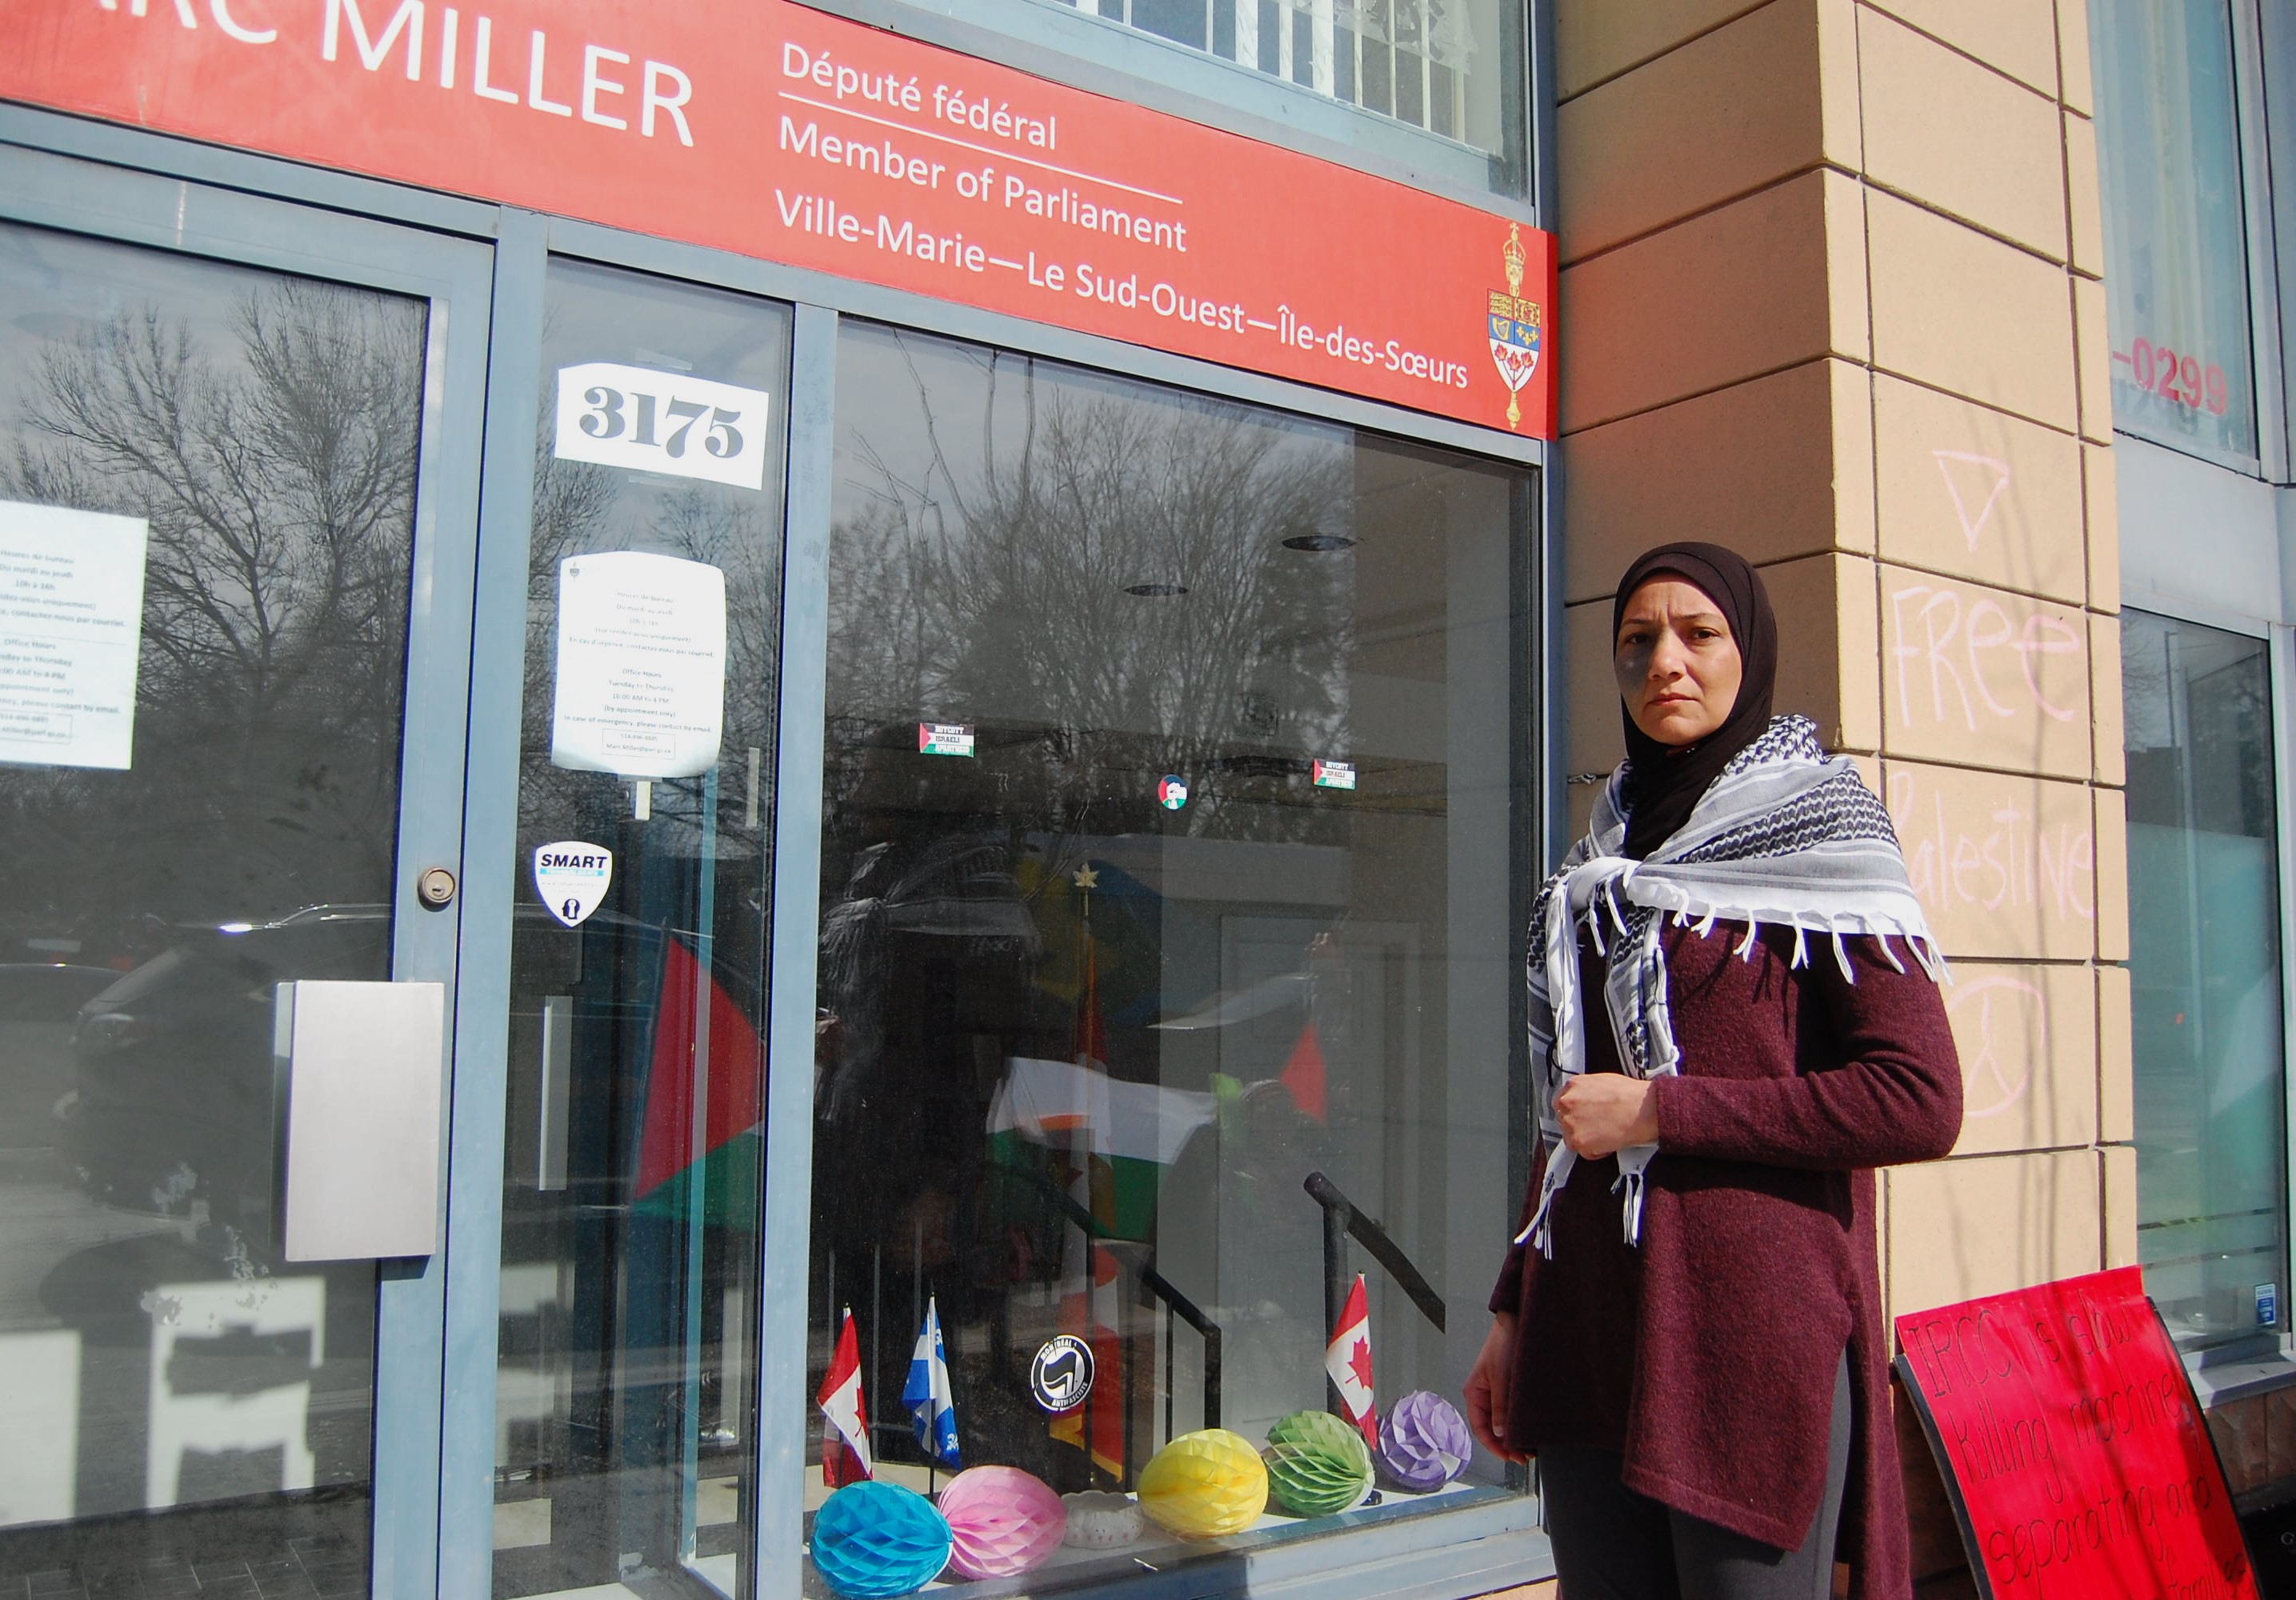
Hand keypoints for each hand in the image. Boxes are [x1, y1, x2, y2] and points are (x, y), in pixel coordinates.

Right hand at [1464, 1312, 1526, 1462]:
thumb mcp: (1502, 1378)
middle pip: (1491, 1428)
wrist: (1516, 1321)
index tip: (1510, 1457)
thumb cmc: (1504, 1345)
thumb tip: (1499, 1434)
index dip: (1494, 1446)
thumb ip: (1500, 1407)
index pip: (1480, 1428)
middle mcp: (1483, 1395)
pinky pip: (1510, 1412)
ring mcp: (1495, 1392)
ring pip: (1502, 1422)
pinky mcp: (1508, 1388)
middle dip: (1506, 1444)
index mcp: (1474, 1393)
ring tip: (1530, 1447)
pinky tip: (1529, 1429)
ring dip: (1513, 1435)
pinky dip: (1518, 1423)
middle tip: (1525, 1457)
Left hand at [1555, 1076, 1659, 1158]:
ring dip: (1586, 1139)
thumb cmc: (1630, 1095)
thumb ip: (1587, 1090)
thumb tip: (1586, 1099)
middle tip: (1596, 1127)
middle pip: (1564, 1119)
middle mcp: (1566, 1103)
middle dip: (1579, 1125)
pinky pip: (1584, 1152)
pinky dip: (1596, 1152)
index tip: (1582, 1116)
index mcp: (1573, 1085)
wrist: (1642, 1110)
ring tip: (1605, 1134)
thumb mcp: (1602, 1080)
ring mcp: (1570, 1123)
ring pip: (1571, 1137)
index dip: (1573, 1111)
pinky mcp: (1578, 1141)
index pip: (1562, 1101)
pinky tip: (1609, 1143)